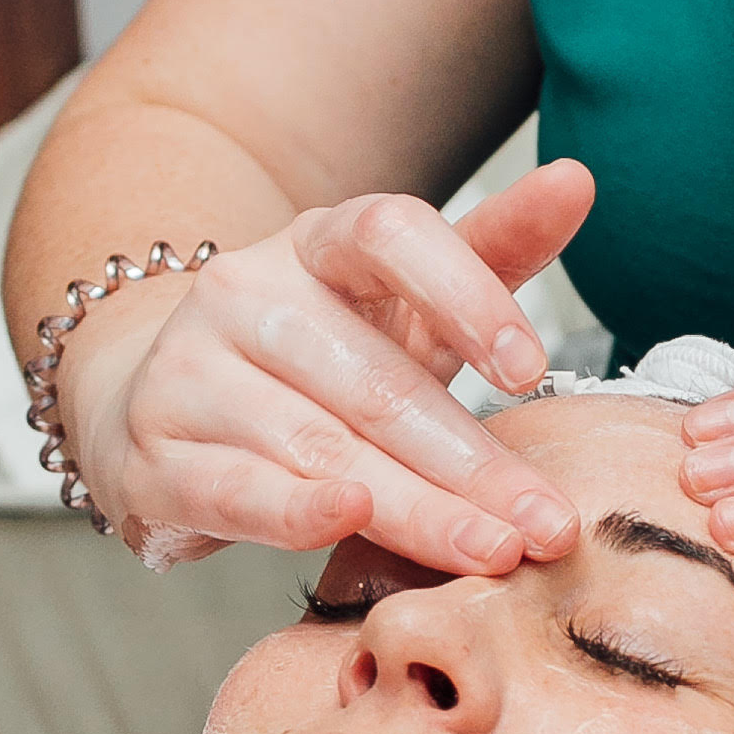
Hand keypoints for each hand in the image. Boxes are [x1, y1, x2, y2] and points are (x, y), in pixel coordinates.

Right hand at [63, 161, 594, 578]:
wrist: (162, 402)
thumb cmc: (318, 359)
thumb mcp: (406, 305)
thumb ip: (492, 255)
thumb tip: (578, 181)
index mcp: (318, 243)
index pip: (391, 236)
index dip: (467, 296)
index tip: (532, 373)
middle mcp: (246, 292)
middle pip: (375, 379)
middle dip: (473, 464)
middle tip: (549, 525)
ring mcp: (192, 373)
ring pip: (321, 447)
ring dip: (418, 508)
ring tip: (494, 551)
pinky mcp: (155, 456)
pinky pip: (236, 488)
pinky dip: (294, 510)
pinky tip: (349, 520)